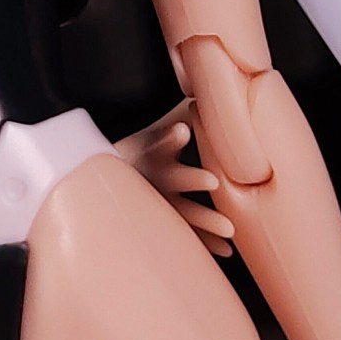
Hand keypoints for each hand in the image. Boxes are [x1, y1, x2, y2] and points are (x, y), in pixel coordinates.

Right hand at [115, 103, 235, 256]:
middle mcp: (156, 177)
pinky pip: (187, 234)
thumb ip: (181, 114)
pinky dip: (207, 243)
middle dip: (194, 178)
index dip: (171, 136)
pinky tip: (227, 250)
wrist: (111, 188)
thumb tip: (206, 88)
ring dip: (206, 223)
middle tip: (214, 181)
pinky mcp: (164, 222)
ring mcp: (159, 203)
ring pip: (183, 213)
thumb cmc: (142, 154)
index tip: (183, 130)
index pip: (162, 140)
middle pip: (175, 177)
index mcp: (154, 152)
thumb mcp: (155, 132)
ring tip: (229, 232)